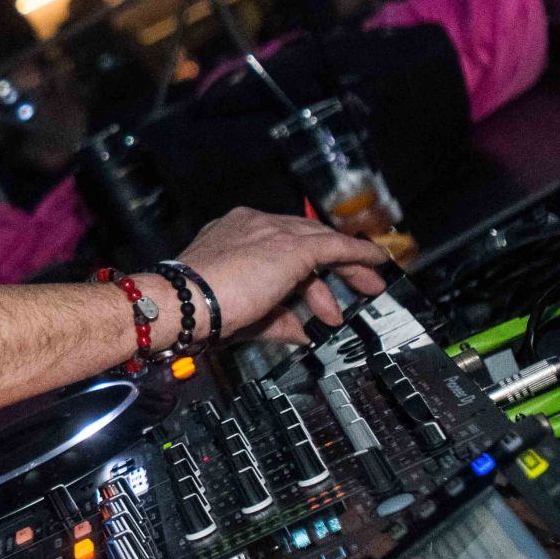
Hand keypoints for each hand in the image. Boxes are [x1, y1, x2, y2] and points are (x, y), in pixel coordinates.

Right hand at [170, 207, 390, 346]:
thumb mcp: (243, 314)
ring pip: (322, 242)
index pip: (280, 245)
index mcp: (233, 235)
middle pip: (305, 239)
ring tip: (365, 291)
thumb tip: (299, 332)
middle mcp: (253, 225)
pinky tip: (376, 261)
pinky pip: (334, 246)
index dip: (305, 268)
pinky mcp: (291, 246)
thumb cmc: (197, 310)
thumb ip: (275, 319)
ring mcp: (272, 232)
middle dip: (333, 266)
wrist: (183, 302)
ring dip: (347, 268)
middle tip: (355, 286)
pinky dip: (358, 254)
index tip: (318, 285)